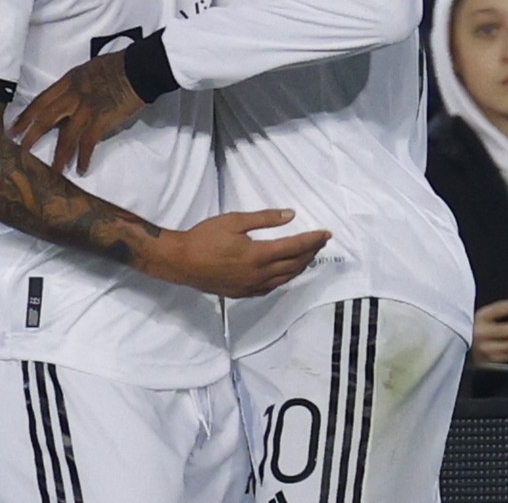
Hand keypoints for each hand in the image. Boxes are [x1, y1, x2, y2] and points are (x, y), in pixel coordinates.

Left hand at [10, 52, 144, 174]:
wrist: (138, 68)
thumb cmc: (118, 66)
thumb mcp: (88, 70)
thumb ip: (76, 84)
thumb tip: (70, 97)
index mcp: (68, 81)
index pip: (41, 101)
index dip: (26, 116)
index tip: (14, 128)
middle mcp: (72, 95)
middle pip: (46, 117)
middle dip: (32, 135)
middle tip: (21, 150)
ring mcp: (86, 108)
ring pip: (66, 136)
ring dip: (58, 156)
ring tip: (53, 172)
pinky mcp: (101, 120)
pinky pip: (88, 142)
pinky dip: (83, 157)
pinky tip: (81, 169)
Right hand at [146, 209, 329, 297]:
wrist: (181, 262)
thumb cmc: (205, 237)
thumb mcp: (234, 221)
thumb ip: (264, 219)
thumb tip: (290, 215)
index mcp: (258, 254)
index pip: (294, 247)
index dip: (312, 240)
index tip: (326, 234)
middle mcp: (260, 274)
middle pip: (294, 265)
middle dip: (310, 253)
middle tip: (320, 242)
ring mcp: (252, 286)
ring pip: (285, 278)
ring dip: (300, 267)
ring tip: (309, 256)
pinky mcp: (244, 292)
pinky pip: (272, 287)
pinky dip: (284, 278)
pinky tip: (285, 272)